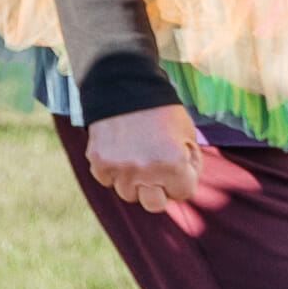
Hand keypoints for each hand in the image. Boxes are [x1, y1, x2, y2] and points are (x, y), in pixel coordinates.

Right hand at [81, 104, 256, 235]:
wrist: (124, 84)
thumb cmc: (161, 110)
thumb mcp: (186, 134)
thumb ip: (189, 163)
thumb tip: (181, 187)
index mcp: (173, 163)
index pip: (183, 193)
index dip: (182, 177)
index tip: (177, 163)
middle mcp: (146, 170)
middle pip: (154, 204)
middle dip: (159, 190)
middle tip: (157, 171)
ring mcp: (120, 168)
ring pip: (128, 194)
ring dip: (134, 180)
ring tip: (136, 155)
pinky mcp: (99, 162)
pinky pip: (107, 180)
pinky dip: (112, 170)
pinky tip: (119, 150)